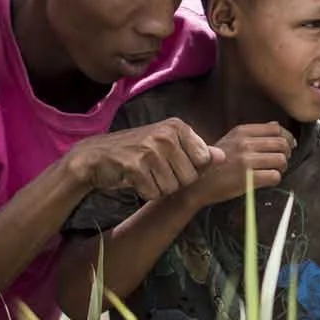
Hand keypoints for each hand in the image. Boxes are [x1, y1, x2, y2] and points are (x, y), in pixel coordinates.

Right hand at [65, 119, 221, 200]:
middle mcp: (166, 135)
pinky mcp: (135, 166)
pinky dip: (146, 192)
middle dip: (174, 181)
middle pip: (189, 177)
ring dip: (159, 187)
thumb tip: (223, 156)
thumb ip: (196, 150)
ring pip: (172, 187)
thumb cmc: (136, 152)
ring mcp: (150, 149)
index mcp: (177, 126)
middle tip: (156, 170)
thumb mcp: (169, 145)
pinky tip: (136, 180)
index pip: (204, 161)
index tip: (173, 163)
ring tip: (145, 173)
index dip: (190, 169)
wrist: (97, 157)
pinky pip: (154, 192)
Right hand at [185, 122, 294, 206]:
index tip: (286, 146)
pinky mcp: (248, 179)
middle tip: (280, 161)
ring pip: (281, 160)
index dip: (287, 138)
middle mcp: (245, 143)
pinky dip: (275, 179)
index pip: (276, 129)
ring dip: (281, 167)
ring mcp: (246, 161)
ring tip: (273, 170)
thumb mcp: (231, 140)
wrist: (198, 183)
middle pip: (282, 144)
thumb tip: (277, 127)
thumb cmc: (215, 162)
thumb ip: (253, 133)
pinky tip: (266, 180)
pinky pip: (275, 176)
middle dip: (286, 153)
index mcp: (242, 131)